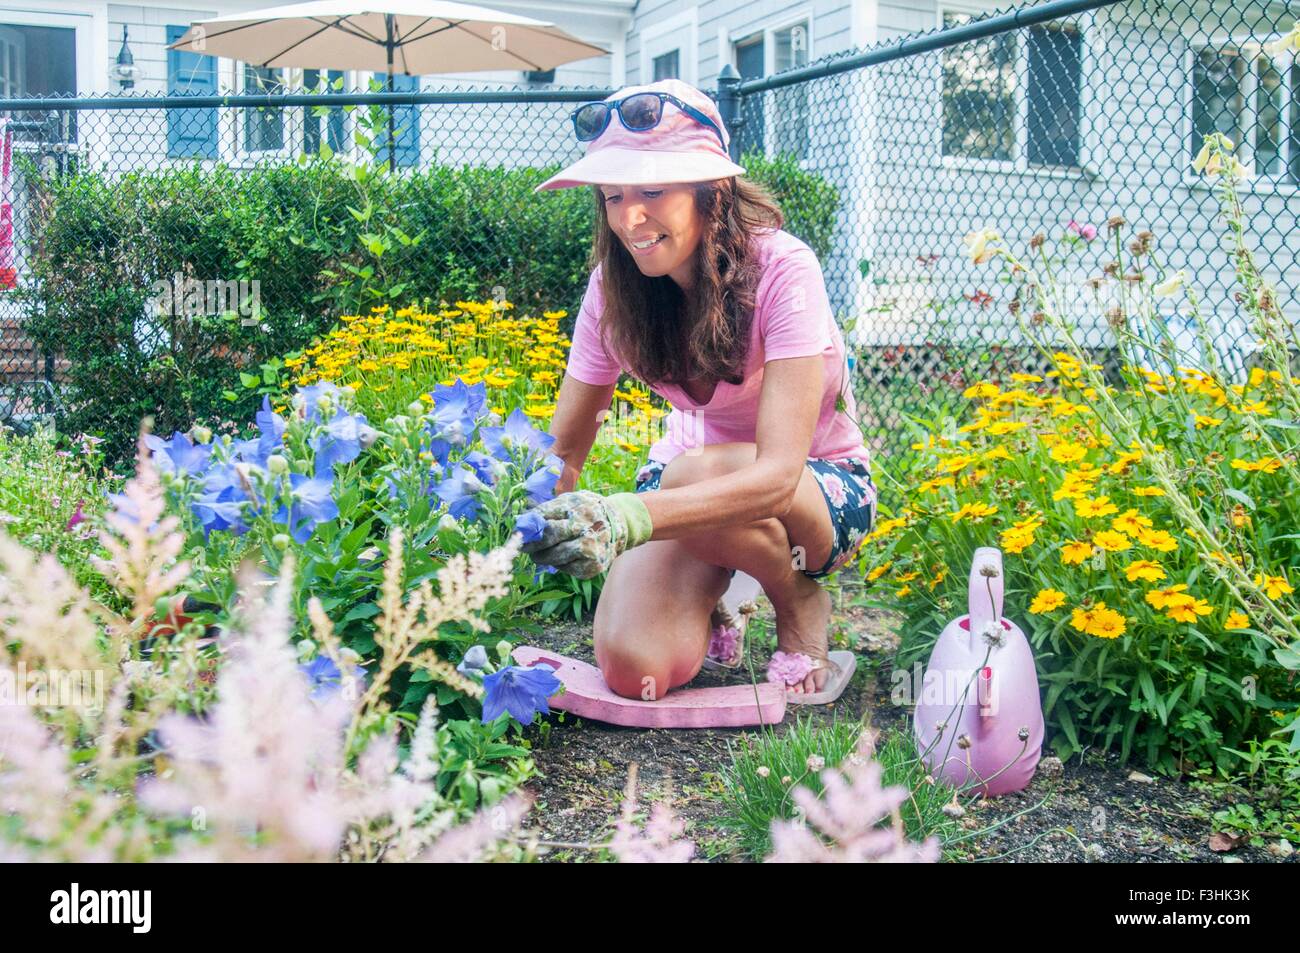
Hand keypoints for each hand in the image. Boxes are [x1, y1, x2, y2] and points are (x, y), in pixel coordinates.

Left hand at [519, 490, 652, 578]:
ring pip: (555, 557)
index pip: (545, 517)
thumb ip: (548, 510)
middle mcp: (587, 527)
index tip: (520, 531)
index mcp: (579, 507)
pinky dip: (559, 565)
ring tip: (537, 555)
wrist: (620, 525)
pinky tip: (559, 560)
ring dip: (541, 557)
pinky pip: (567, 568)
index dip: (529, 526)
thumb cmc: (587, 512)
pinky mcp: (593, 566)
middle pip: (549, 536)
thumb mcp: (571, 502)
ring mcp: (592, 548)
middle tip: (524, 547)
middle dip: (532, 543)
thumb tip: (521, 521)